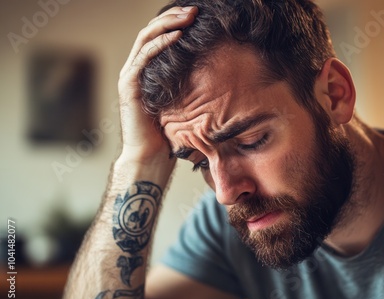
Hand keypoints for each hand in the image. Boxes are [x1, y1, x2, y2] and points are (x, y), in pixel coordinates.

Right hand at [117, 6, 197, 166]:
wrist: (150, 157)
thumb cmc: (167, 135)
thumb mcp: (181, 104)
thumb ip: (186, 86)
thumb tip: (211, 77)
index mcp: (145, 73)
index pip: (157, 39)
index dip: (174, 24)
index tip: (196, 17)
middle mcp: (135, 70)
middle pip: (150, 33)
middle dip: (172, 17)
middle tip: (193, 9)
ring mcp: (130, 76)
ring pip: (146, 38)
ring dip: (168, 24)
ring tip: (188, 15)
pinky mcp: (130, 85)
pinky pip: (145, 57)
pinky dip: (161, 43)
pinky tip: (177, 36)